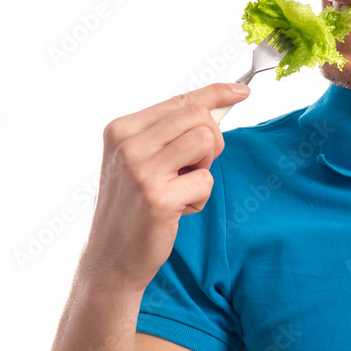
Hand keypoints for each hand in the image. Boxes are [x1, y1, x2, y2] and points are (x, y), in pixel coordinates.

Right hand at [79, 82, 249, 294]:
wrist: (110, 258)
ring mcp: (141, 170)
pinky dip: (199, 198)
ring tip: (181, 187)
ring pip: (206, 142)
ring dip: (204, 169)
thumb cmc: (132, 205)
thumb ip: (168, 132)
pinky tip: (176, 211)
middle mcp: (128, 145)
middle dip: (211, 140)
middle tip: (195, 167)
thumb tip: (216, 105)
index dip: (215, 93)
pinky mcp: (158, 197)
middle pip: (198, 116)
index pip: (179, 99)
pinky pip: (206, 180)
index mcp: (120, 129)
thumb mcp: (138, 160)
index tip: (241, 92)